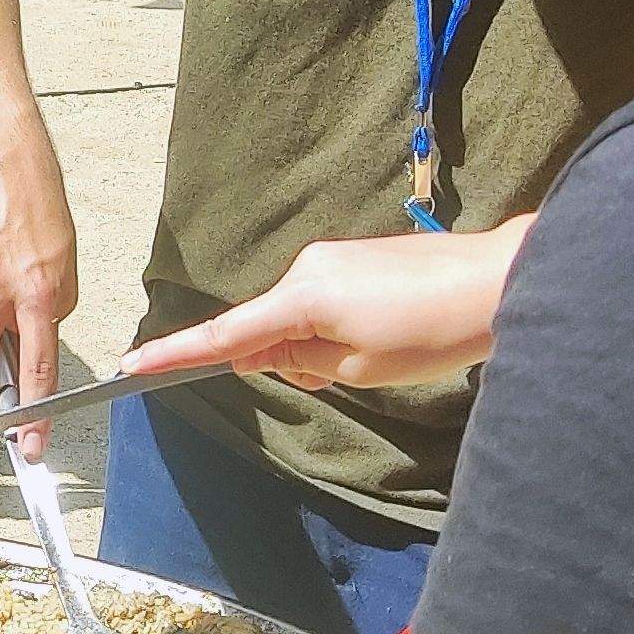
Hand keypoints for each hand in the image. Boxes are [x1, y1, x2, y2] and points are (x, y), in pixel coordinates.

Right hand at [122, 216, 525, 391]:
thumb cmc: (431, 332)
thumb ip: (304, 363)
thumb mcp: (361, 368)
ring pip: (298, 316)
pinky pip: (323, 300)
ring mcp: (332, 258)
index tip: (134, 365)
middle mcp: (306, 268)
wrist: (499, 282)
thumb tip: (275, 354)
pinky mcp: (356, 257)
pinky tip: (385, 337)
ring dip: (318, 345)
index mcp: (301, 299)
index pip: (225, 334)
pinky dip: (334, 327)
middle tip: (345, 375)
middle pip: (265, 326)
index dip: (177, 353)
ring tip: (383, 354)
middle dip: (284, 359)